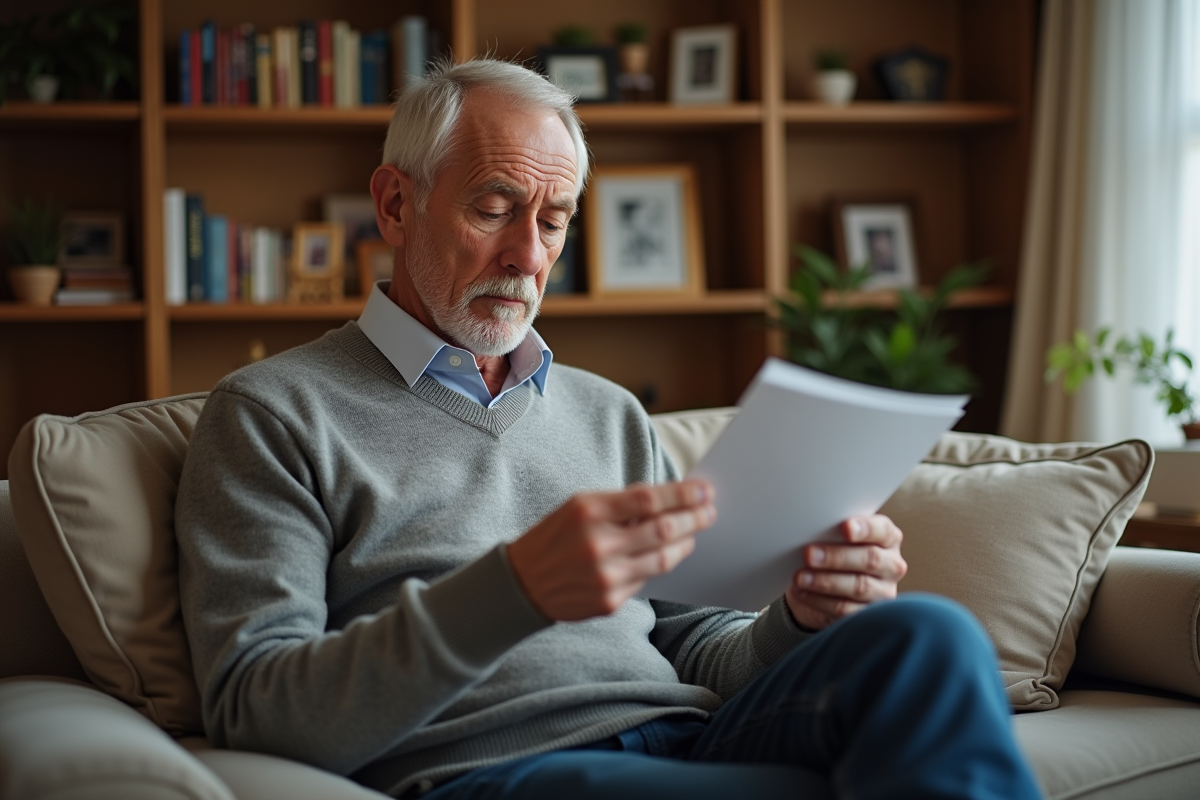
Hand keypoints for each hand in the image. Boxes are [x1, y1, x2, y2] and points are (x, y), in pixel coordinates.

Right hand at [507, 480, 715, 621]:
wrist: (522, 583)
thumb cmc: (555, 537)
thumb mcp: (578, 506)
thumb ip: (620, 503)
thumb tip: (666, 497)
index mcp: (589, 511)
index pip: (649, 499)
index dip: (683, 494)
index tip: (704, 490)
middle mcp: (598, 544)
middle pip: (663, 529)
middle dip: (694, 518)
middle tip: (710, 511)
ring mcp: (606, 576)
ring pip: (663, 558)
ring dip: (685, 543)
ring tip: (694, 533)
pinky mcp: (610, 601)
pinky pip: (647, 580)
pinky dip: (660, 564)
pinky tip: (666, 554)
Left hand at [784, 515, 906, 630]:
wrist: (825, 586)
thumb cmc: (832, 551)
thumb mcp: (834, 537)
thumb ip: (832, 531)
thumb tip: (812, 529)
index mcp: (887, 538)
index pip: (883, 530)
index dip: (865, 529)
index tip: (845, 528)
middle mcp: (891, 565)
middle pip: (870, 559)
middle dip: (837, 557)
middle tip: (809, 555)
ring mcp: (883, 592)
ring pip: (859, 587)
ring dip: (825, 582)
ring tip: (801, 577)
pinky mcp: (867, 614)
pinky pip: (846, 609)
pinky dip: (821, 601)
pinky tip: (803, 593)